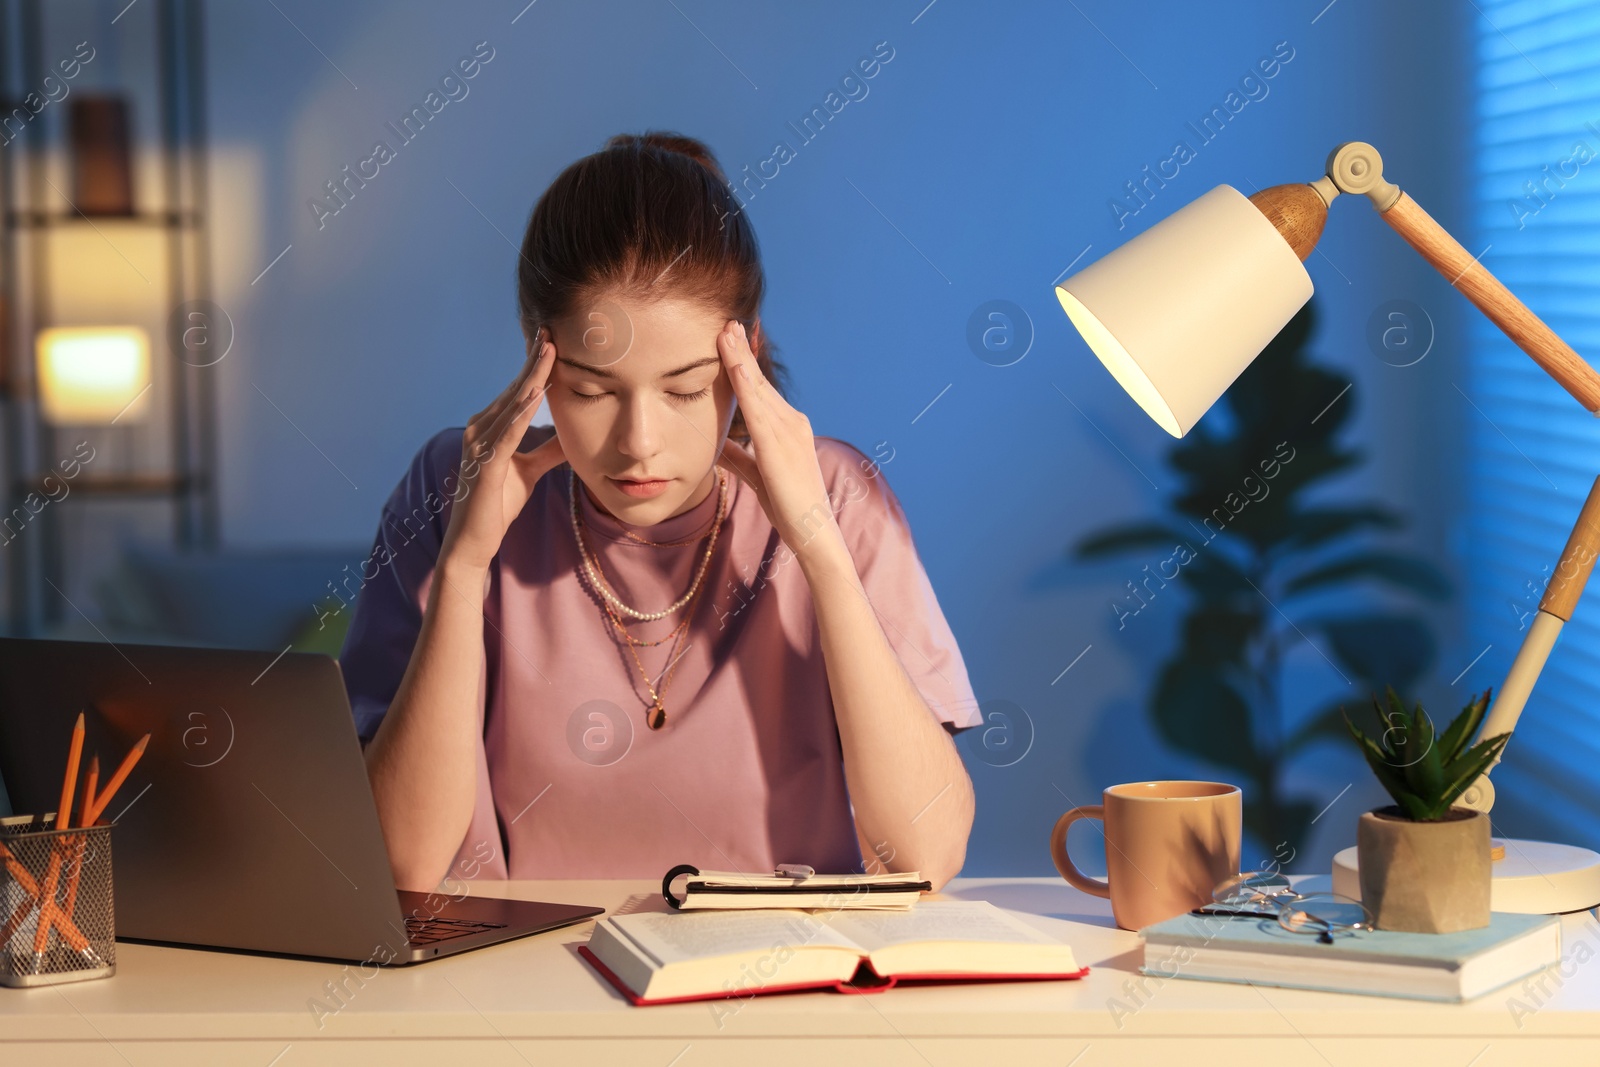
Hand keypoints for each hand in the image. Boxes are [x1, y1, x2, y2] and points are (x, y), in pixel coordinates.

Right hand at [439, 326, 566, 572]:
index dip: (535, 365)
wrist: (474, 540)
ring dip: (530, 377)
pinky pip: (506, 434)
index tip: (554, 339)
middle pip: (514, 389)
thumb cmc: (498, 504)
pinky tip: (535, 394)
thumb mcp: (530, 470)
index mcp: (490, 427)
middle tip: (551, 329)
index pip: (518, 390)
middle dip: (534, 360)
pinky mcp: (485, 465)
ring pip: (511, 405)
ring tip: (549, 351)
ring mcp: (479, 445)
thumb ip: (548, 450)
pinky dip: (521, 413)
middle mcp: (480, 428)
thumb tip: (572, 434)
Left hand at [713, 320, 839, 560]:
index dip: (746, 362)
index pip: (760, 389)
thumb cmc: (788, 506)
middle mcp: (792, 422)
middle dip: (743, 350)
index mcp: (787, 427)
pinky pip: (758, 410)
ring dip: (740, 358)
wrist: (812, 531)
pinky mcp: (779, 447)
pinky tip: (734, 366)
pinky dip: (745, 385)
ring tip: (726, 331)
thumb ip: (738, 457)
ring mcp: (789, 432)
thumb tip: (716, 446)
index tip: (731, 338)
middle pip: (760, 381)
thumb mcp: (757, 475)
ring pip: (758, 388)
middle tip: (728, 322)